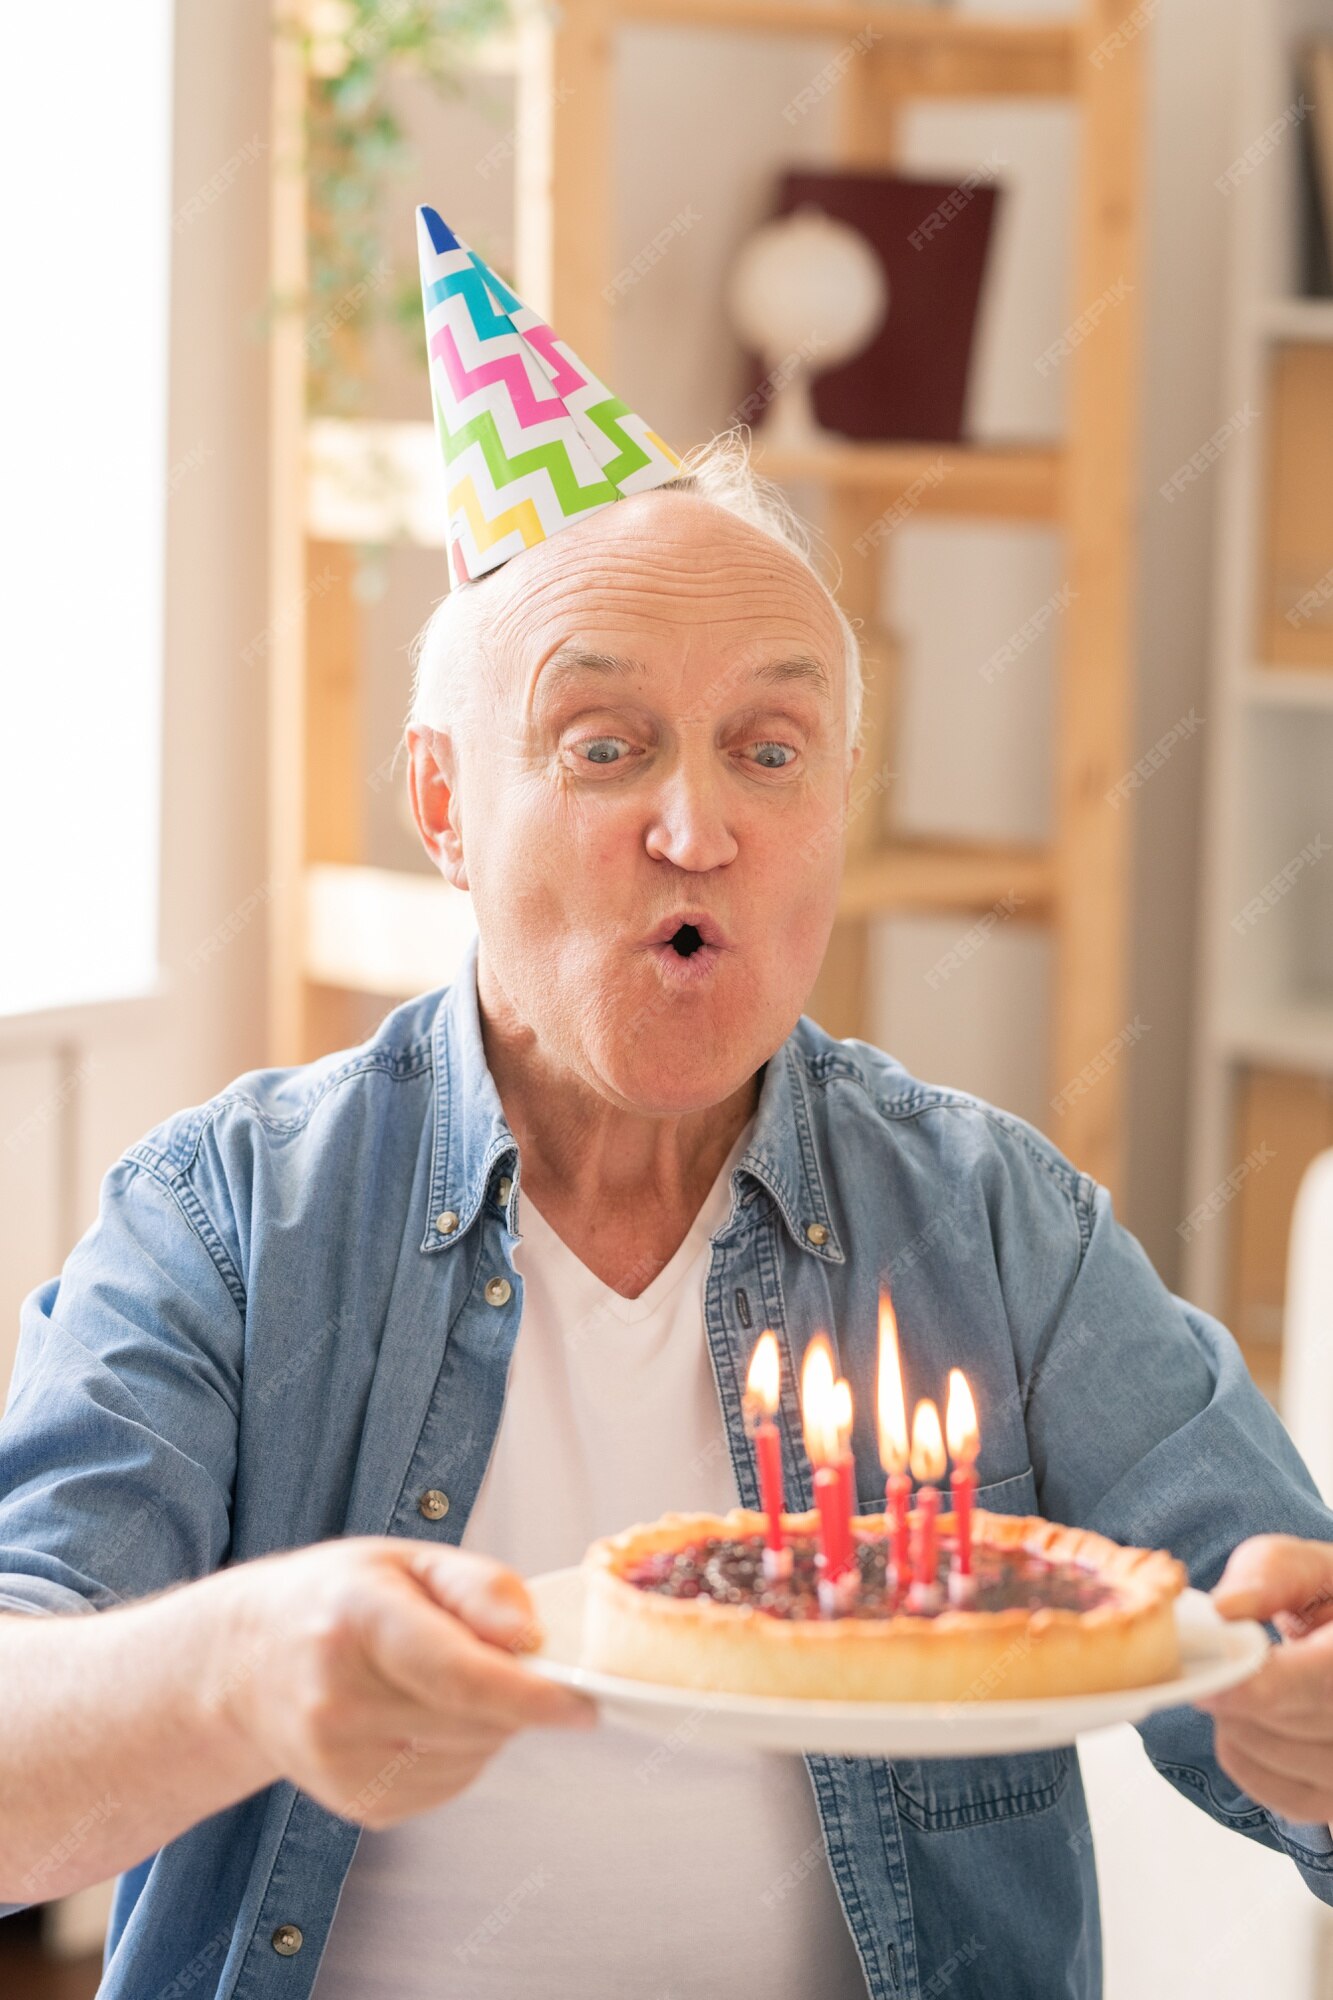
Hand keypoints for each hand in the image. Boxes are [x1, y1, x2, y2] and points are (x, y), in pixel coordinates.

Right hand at [209, 1536, 597, 1826]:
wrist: (244, 1664)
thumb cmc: (337, 1600)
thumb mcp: (406, 1559)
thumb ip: (478, 1586)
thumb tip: (531, 1637)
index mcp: (356, 1622)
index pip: (458, 1675)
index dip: (530, 1696)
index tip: (584, 1705)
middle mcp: (339, 1701)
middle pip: (475, 1721)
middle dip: (515, 1695)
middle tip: (503, 1656)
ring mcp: (341, 1764)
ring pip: (471, 1758)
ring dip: (489, 1724)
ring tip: (445, 1679)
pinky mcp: (356, 1806)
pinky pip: (449, 1785)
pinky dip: (462, 1752)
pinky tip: (425, 1716)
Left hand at [1195, 1534, 1332, 1825]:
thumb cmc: (1332, 1600)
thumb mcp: (1310, 1568)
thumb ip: (1273, 1574)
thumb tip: (1225, 1608)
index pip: (1321, 1684)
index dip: (1256, 1687)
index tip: (1208, 1676)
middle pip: (1294, 1724)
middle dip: (1235, 1694)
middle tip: (1209, 1665)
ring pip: (1281, 1759)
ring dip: (1236, 1722)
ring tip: (1239, 1684)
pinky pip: (1284, 1797)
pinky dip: (1246, 1759)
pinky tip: (1246, 1722)